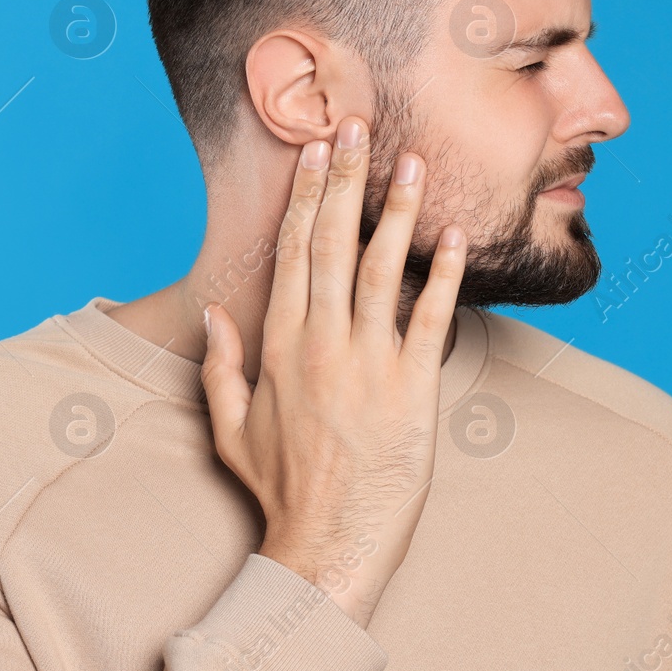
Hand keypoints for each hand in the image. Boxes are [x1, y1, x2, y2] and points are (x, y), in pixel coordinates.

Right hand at [200, 115, 467, 628]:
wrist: (324, 545)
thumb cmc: (279, 489)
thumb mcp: (228, 426)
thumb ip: (222, 364)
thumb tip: (215, 311)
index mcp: (277, 345)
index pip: (291, 252)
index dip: (305, 196)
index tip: (315, 151)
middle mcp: (320, 343)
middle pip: (332, 244)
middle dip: (345, 179)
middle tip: (357, 125)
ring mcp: (367, 364)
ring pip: (381, 270)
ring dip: (397, 211)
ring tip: (412, 162)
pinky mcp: (412, 390)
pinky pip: (430, 321)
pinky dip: (443, 276)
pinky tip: (456, 236)